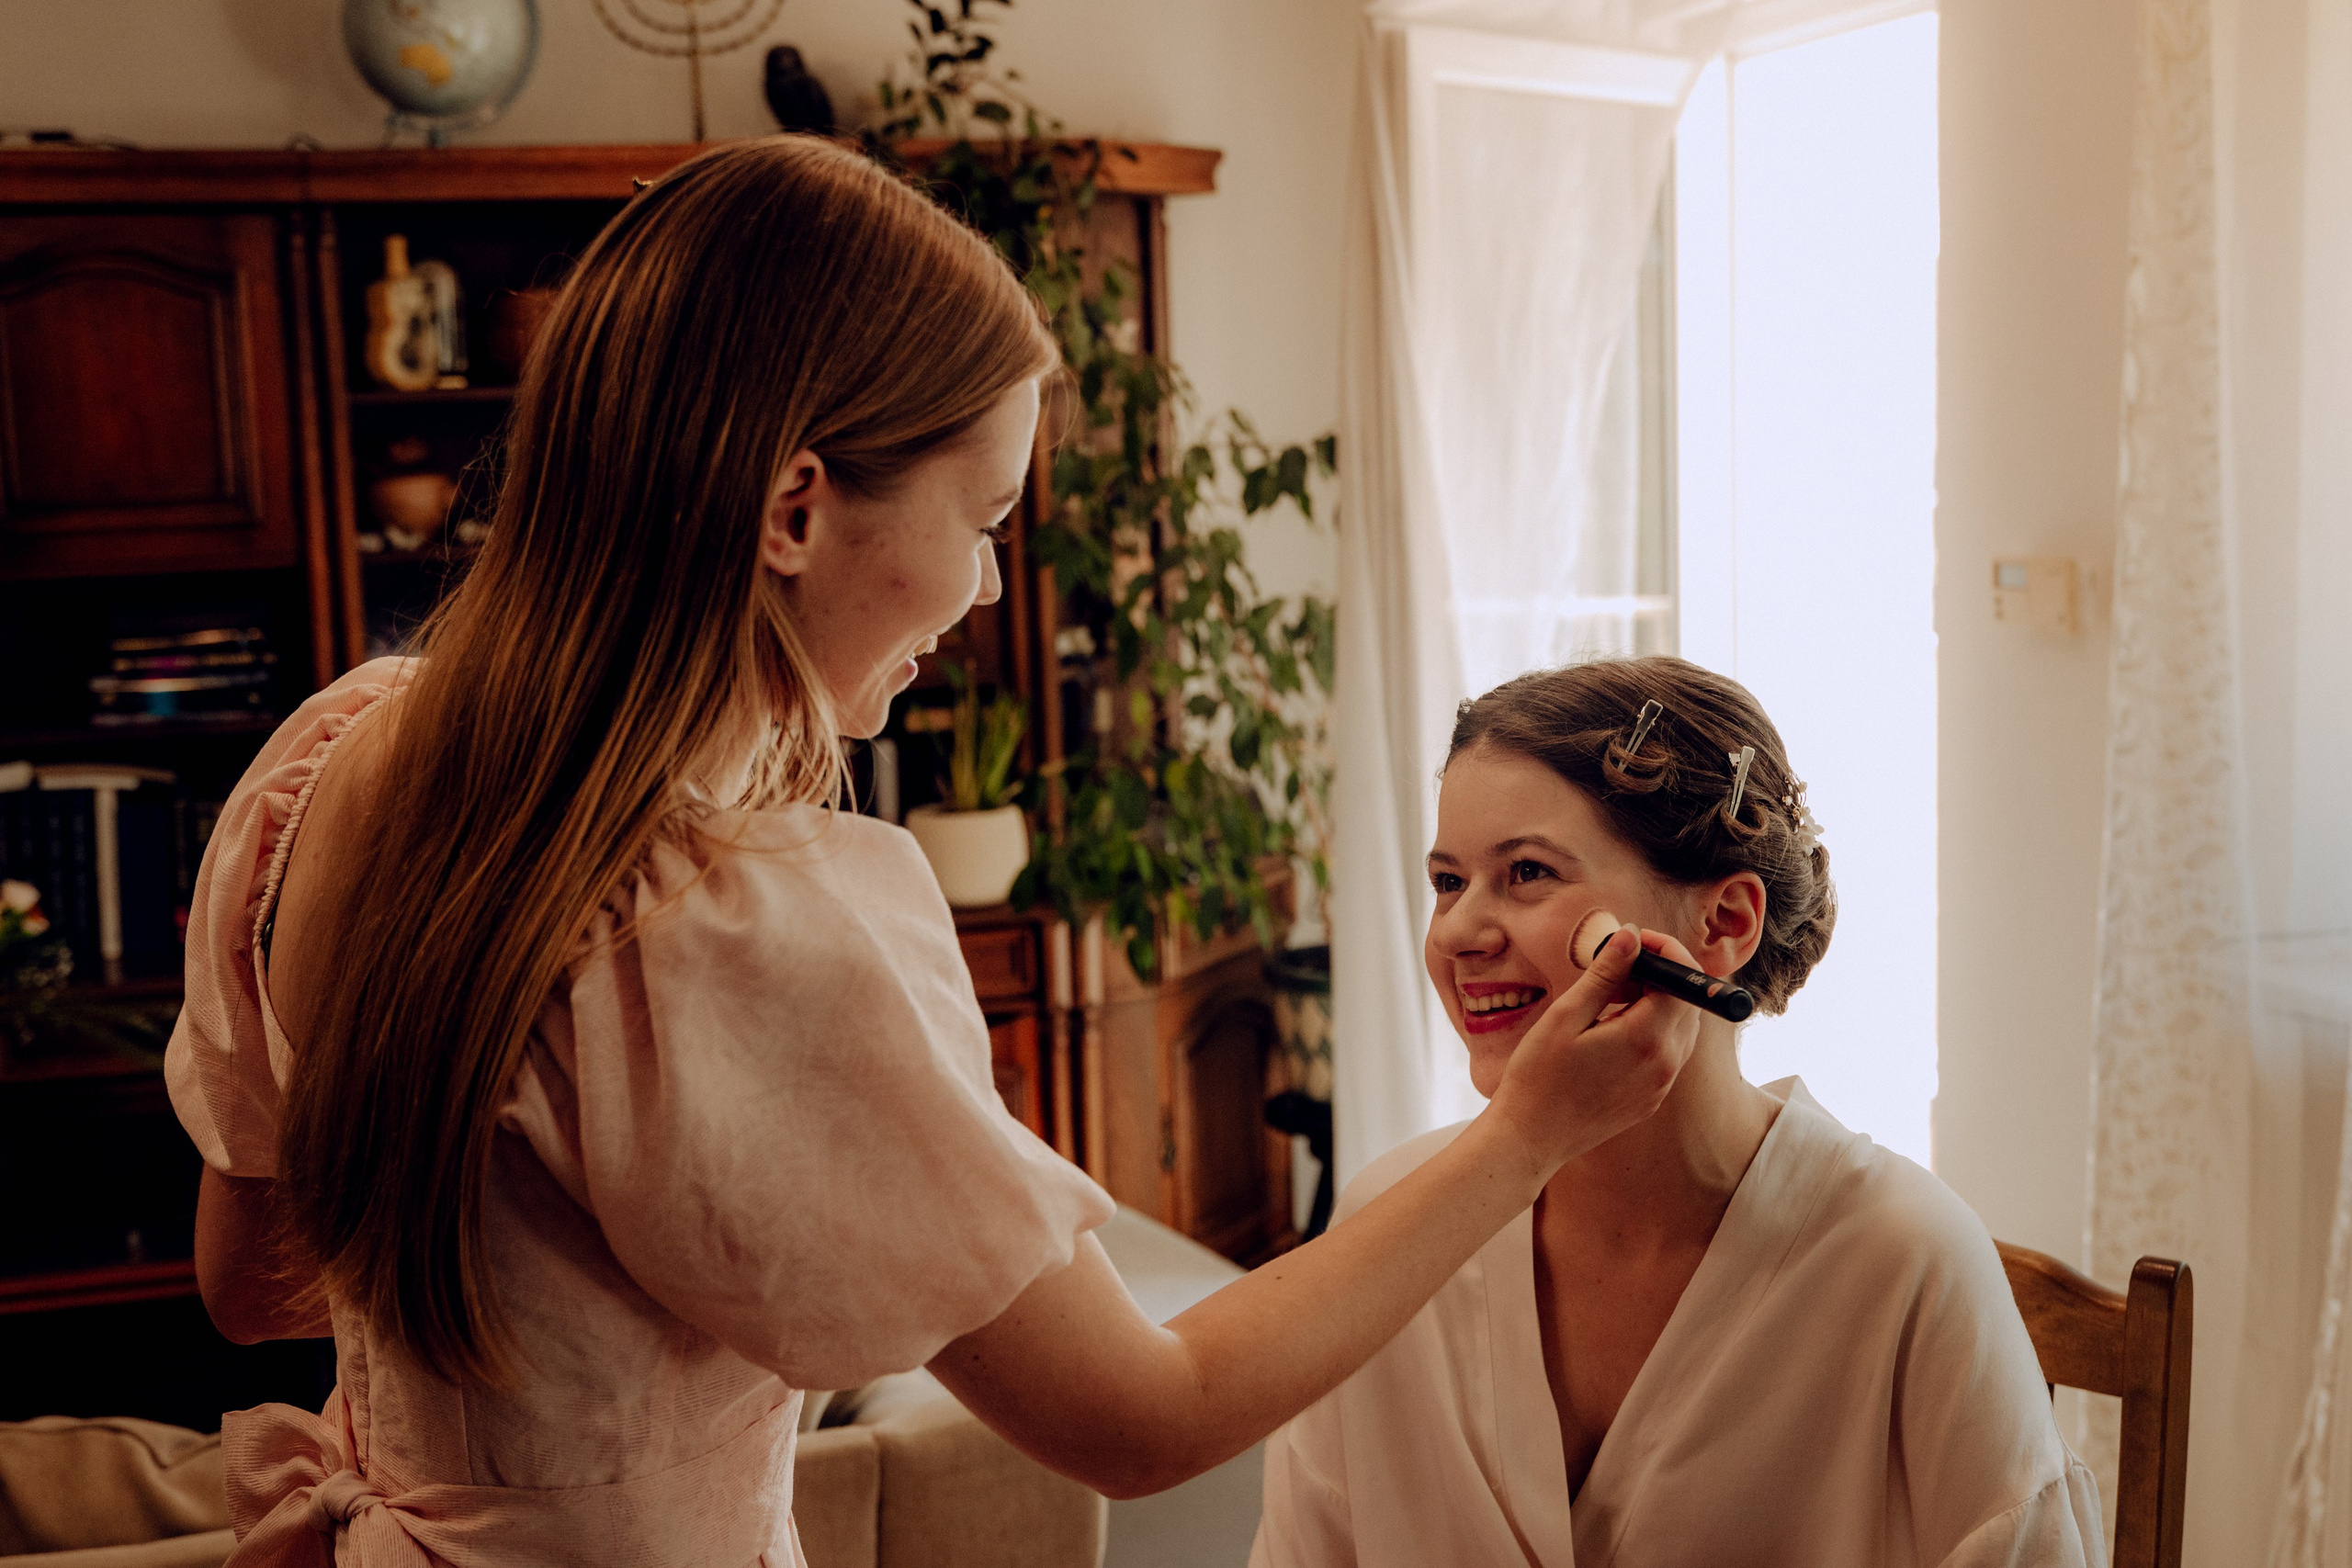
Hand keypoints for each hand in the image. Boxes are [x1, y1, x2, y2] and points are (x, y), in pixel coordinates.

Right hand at [1482, 925, 1700, 1181]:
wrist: (1531, 1138)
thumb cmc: (1538, 1076)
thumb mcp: (1566, 1016)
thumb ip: (1605, 974)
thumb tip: (1632, 936)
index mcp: (1647, 1038)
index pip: (1682, 978)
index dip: (1664, 950)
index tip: (1634, 941)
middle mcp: (1666, 1063)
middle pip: (1686, 1002)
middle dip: (1659, 975)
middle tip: (1615, 968)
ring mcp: (1662, 1084)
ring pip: (1679, 1027)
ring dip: (1655, 1003)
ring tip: (1608, 1000)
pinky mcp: (1652, 1098)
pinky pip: (1667, 1052)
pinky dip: (1649, 1030)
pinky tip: (1609, 1031)